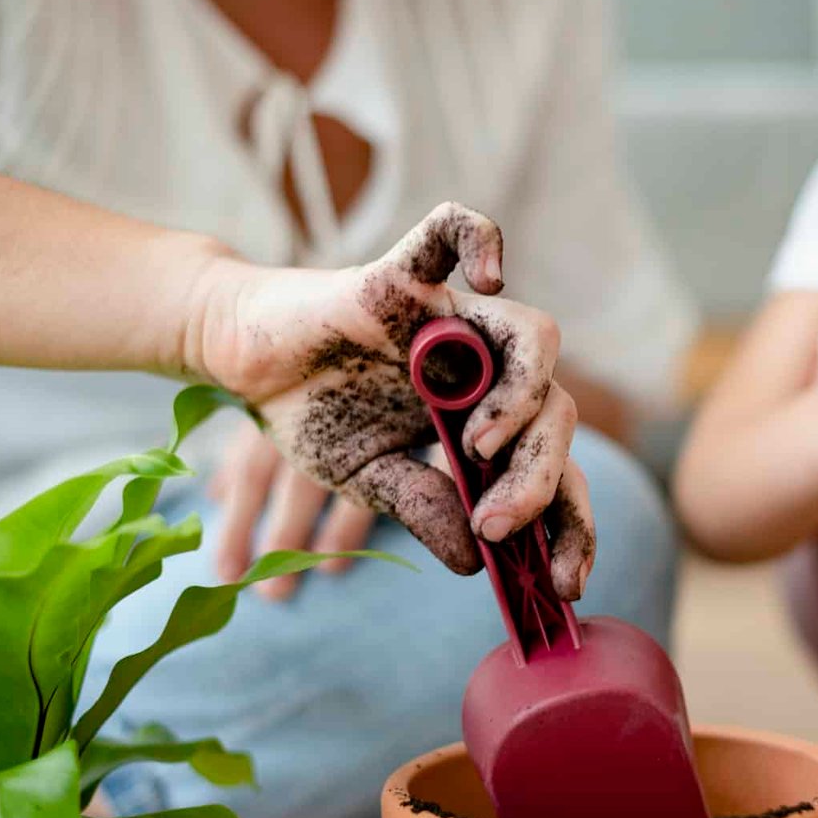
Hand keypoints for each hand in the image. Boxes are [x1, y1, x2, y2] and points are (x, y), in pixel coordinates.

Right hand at [193, 202, 595, 599]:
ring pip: (534, 335)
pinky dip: (480, 238)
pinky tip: (491, 276)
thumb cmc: (317, 413)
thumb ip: (424, 508)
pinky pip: (451, 233)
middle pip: (558, 410)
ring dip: (523, 396)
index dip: (571, 523)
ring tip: (480, 445)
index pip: (553, 469)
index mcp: (486, 421)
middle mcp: (485, 368)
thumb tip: (477, 560)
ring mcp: (451, 320)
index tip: (566, 584)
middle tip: (496, 525)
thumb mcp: (371, 480)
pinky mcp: (400, 278)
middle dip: (539, 477)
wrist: (246, 363)